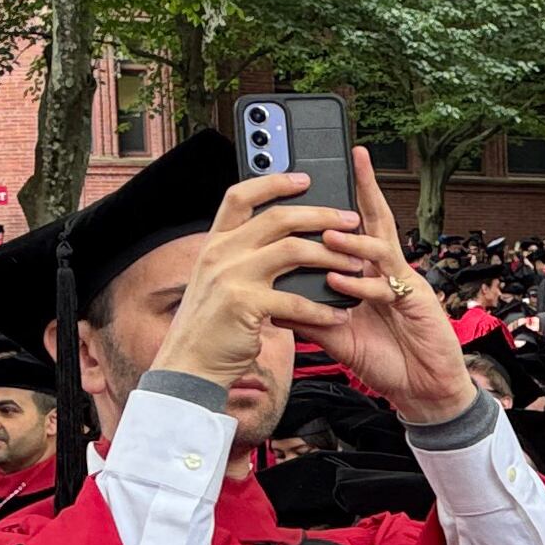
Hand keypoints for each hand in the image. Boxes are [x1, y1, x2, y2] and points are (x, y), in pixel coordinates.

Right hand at [156, 172, 355, 388]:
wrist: (188, 366)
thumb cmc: (211, 327)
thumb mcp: (218, 282)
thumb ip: (240, 257)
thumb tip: (279, 240)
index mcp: (215, 243)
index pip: (241, 195)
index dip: (273, 182)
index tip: (304, 179)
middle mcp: (220, 253)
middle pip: (278, 217)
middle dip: (321, 215)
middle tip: (351, 221)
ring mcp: (231, 276)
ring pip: (293, 250)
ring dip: (331, 257)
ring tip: (356, 265)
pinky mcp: (245, 305)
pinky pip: (295, 299)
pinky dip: (322, 309)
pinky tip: (339, 315)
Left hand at [301, 153, 479, 425]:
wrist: (422, 391)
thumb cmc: (386, 360)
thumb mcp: (337, 336)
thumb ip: (309, 318)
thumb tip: (270, 305)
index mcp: (369, 273)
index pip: (354, 229)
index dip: (345, 201)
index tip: (327, 177)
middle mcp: (388, 271)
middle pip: (376, 221)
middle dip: (365, 188)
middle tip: (353, 159)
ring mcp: (404, 283)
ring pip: (379, 249)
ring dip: (352, 240)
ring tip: (325, 235)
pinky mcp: (416, 302)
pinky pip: (385, 287)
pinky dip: (360, 284)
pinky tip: (340, 281)